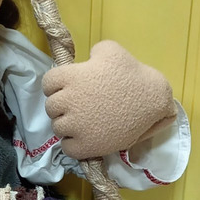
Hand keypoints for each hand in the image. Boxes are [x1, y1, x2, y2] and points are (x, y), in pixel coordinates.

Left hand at [42, 41, 176, 159]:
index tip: (69, 89)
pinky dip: (73, 143)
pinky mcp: (85, 146)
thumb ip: (90, 54)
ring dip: (67, 125)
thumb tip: (84, 62)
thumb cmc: (133, 74)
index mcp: (71, 77)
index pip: (47, 84)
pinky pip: (67, 147)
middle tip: (79, 106)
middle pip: (50, 107)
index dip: (57, 86)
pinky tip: (86, 136)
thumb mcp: (111, 51)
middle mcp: (69, 101)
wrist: (152, 100)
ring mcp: (76, 126)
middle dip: (62, 106)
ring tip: (84, 122)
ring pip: (57, 128)